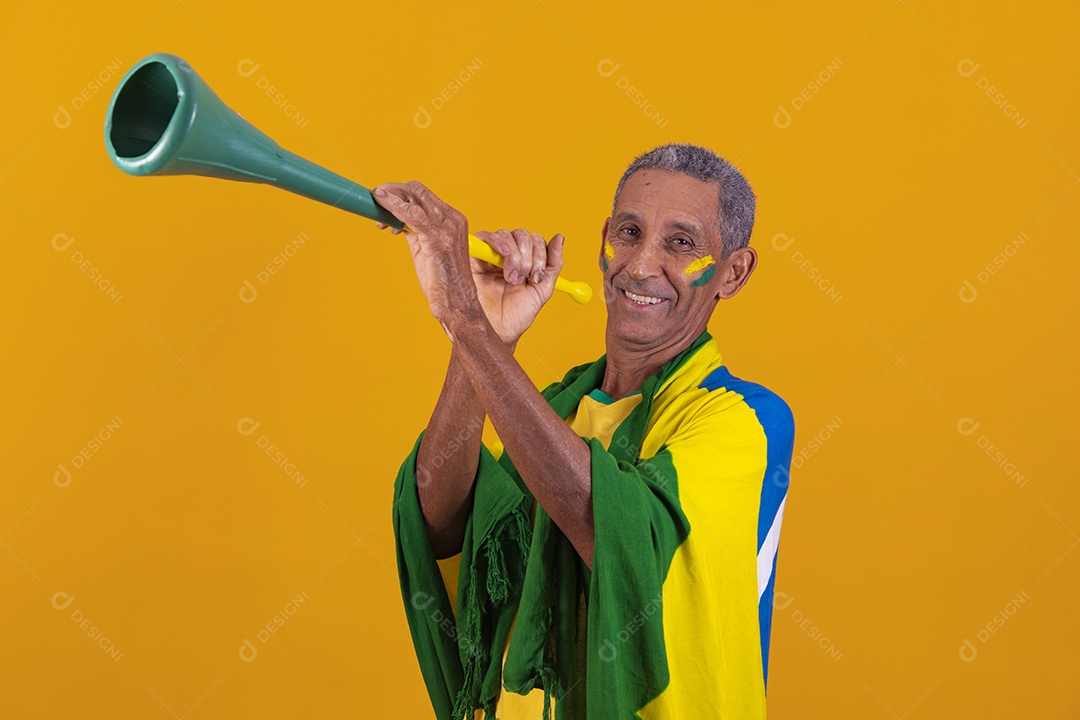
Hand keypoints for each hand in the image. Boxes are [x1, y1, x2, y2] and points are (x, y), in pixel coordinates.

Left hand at [372, 181, 477, 331]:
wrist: (457, 305)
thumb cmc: (442, 283)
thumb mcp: (426, 249)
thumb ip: (415, 231)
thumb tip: (396, 219)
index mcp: (453, 220)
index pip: (422, 194)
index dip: (398, 194)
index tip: (381, 204)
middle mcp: (453, 219)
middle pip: (416, 190)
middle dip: (391, 191)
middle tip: (375, 203)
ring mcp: (447, 228)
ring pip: (413, 196)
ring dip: (388, 198)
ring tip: (376, 211)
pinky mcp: (437, 239)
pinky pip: (411, 213)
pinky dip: (393, 205)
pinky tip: (380, 203)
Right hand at [470, 229, 563, 345]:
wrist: (496, 332)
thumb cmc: (515, 316)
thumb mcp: (542, 289)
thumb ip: (553, 264)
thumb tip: (560, 237)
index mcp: (524, 262)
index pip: (536, 241)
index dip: (541, 254)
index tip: (537, 277)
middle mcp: (507, 256)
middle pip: (522, 235)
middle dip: (528, 256)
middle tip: (524, 278)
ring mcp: (490, 255)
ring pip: (506, 234)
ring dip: (514, 255)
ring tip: (511, 278)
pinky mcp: (474, 256)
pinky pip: (485, 236)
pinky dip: (498, 242)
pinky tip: (503, 258)